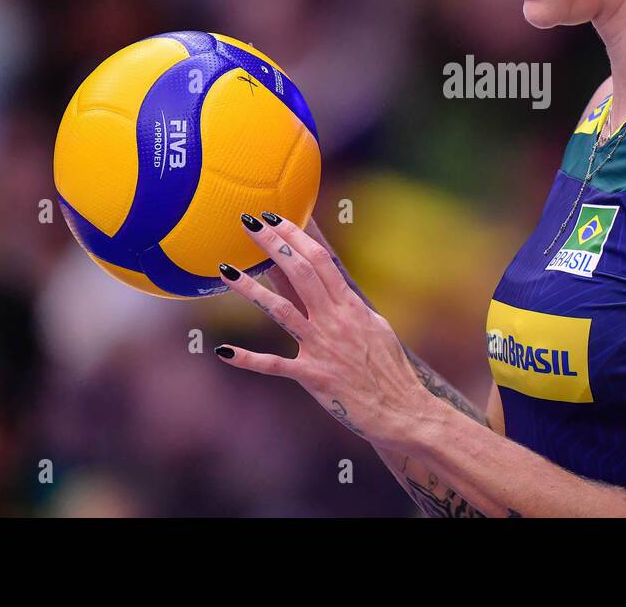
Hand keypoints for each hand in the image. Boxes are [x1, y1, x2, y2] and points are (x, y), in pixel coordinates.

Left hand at [214, 212, 430, 450]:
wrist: (402, 408)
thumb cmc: (389, 369)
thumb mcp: (374, 326)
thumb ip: (349, 305)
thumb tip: (331, 285)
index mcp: (351, 306)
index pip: (321, 260)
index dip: (296, 236)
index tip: (276, 218)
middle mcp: (335, 320)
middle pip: (300, 272)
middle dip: (273, 244)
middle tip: (248, 223)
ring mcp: (322, 347)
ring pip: (280, 310)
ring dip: (250, 289)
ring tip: (224, 269)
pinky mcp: (313, 376)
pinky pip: (274, 365)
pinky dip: (248, 358)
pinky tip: (223, 350)